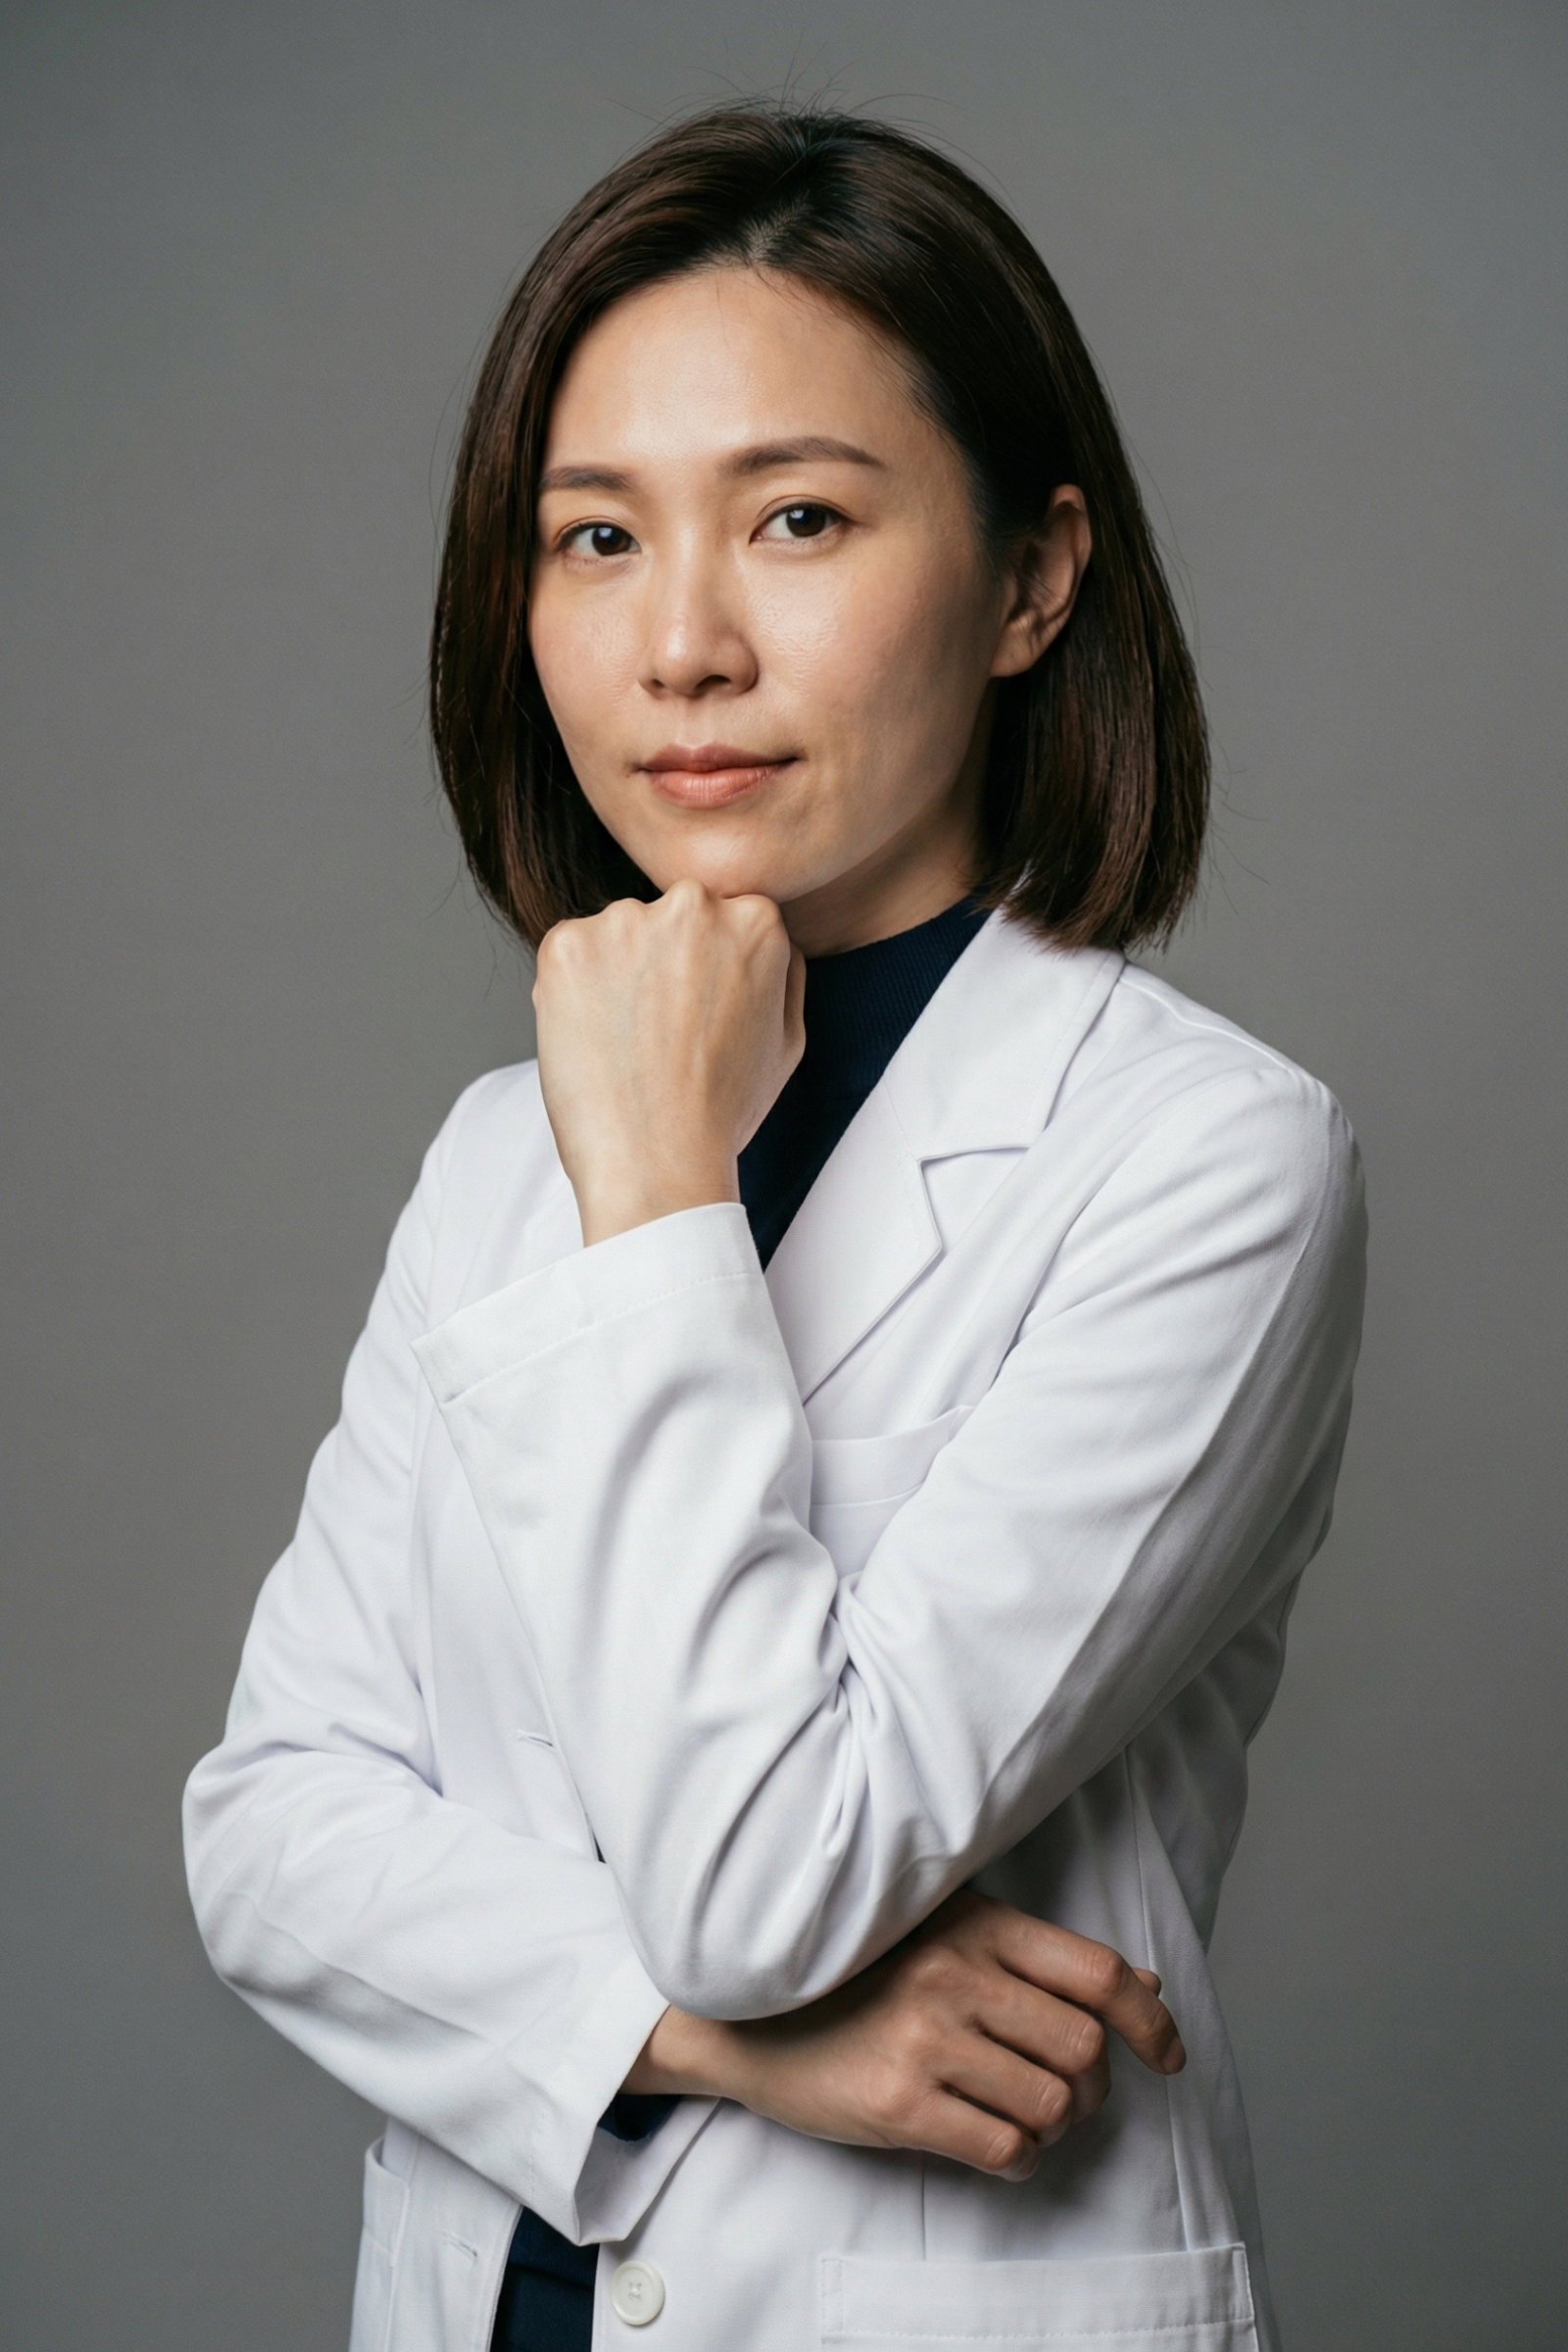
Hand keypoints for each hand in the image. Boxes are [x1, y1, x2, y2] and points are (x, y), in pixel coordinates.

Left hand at [532, 879, 805, 1245]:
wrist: (656, 1159)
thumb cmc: (722, 1111)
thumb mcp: (788, 1039)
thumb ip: (780, 973)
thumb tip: (757, 935)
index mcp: (756, 919)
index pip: (723, 920)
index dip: (706, 972)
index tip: (698, 1016)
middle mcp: (693, 904)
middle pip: (671, 919)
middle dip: (662, 963)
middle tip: (660, 1033)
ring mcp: (624, 920)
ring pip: (617, 935)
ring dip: (616, 974)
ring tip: (627, 1044)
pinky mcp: (566, 945)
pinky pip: (568, 954)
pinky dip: (573, 990)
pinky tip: (595, 1040)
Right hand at [623, 1892, 1183, 2180]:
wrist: (745, 2011)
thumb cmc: (855, 1970)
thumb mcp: (947, 1934)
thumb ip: (1041, 1957)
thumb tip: (1145, 1986)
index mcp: (975, 1923)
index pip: (1097, 1972)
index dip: (1149, 2022)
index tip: (1167, 2055)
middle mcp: (954, 1974)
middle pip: (1084, 2049)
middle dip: (1093, 2088)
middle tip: (1067, 2095)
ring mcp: (925, 2038)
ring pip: (1052, 2106)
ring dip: (1056, 2126)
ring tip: (1025, 2117)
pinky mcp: (898, 2102)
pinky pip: (1004, 2149)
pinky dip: (1019, 2159)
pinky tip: (994, 2142)